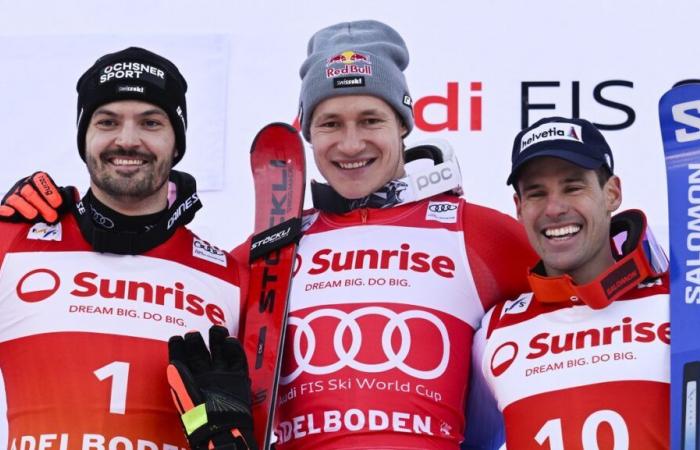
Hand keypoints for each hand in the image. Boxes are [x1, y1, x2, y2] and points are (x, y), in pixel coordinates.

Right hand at [0, 172, 76, 223]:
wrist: (36, 217)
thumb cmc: (52, 207)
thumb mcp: (60, 199)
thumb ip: (68, 196)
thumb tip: (73, 192)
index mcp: (38, 180)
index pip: (40, 178)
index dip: (49, 192)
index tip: (58, 205)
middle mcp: (23, 186)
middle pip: (28, 191)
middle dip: (41, 206)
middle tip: (52, 218)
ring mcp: (12, 197)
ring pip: (15, 200)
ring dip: (27, 210)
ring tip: (36, 218)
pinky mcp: (4, 209)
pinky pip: (1, 209)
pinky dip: (5, 211)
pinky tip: (11, 215)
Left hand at [168, 326, 257, 449]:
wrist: (223, 430)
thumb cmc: (201, 416)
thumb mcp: (185, 397)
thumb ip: (180, 379)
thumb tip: (173, 362)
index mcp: (191, 381)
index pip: (183, 360)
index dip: (180, 348)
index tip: (177, 337)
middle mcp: (206, 376)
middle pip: (202, 353)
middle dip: (198, 341)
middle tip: (195, 332)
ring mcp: (223, 376)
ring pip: (220, 352)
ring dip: (218, 339)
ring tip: (216, 329)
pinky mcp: (238, 378)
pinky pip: (237, 359)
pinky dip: (234, 348)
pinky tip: (229, 341)